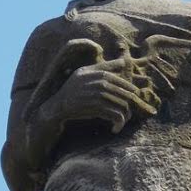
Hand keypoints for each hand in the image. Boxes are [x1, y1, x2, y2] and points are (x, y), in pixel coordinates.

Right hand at [46, 58, 160, 133]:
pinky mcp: (96, 109)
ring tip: (121, 122)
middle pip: (126, 95)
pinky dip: (119, 123)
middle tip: (128, 114)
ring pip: (123, 106)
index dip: (130, 92)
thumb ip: (105, 67)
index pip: (123, 84)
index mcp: (100, 75)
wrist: (59, 105)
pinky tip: (115, 128)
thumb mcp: (85, 72)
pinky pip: (116, 116)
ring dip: (125, 117)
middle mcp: (100, 84)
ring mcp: (98, 96)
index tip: (131, 100)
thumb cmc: (74, 88)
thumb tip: (123, 62)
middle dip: (130, 106)